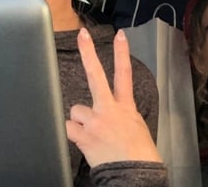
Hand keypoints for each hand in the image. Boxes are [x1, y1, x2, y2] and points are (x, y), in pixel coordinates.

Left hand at [66, 28, 162, 166]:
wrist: (135, 172)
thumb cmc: (138, 153)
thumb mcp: (135, 125)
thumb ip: (119, 114)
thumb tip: (102, 113)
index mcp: (126, 107)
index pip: (124, 74)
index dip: (121, 53)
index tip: (120, 35)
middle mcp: (110, 109)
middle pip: (96, 75)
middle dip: (89, 53)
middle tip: (82, 35)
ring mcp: (96, 121)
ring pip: (76, 110)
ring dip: (79, 121)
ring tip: (92, 134)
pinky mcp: (85, 135)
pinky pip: (69, 128)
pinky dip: (73, 133)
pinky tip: (84, 141)